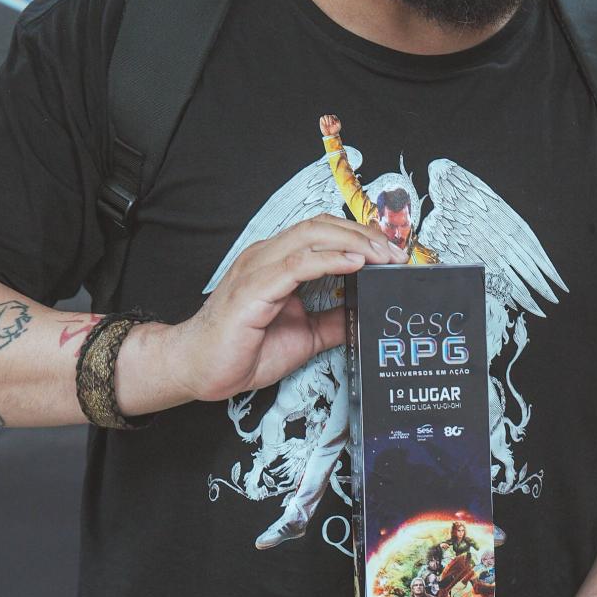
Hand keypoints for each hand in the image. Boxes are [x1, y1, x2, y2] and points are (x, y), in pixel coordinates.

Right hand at [120, 219, 392, 411]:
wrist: (199, 369)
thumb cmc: (241, 350)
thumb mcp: (304, 335)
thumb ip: (332, 322)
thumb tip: (362, 314)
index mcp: (277, 263)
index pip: (323, 233)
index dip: (359, 236)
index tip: (392, 252)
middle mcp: (267, 257)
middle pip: (321, 226)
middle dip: (363, 235)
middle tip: (396, 252)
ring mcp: (258, 269)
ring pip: (311, 237)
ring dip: (353, 243)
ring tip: (383, 255)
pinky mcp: (253, 289)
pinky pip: (296, 265)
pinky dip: (329, 260)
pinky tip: (354, 263)